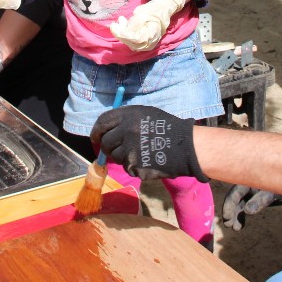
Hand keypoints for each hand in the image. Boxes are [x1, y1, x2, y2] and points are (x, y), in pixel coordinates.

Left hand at [90, 105, 206, 181]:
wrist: (185, 146)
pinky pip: (127, 167)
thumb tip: (106, 130)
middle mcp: (126, 131)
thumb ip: (125, 120)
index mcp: (128, 116)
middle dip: (106, 147)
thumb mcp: (145, 114)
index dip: (96, 131)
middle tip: (113, 148)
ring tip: (138, 152)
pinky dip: (133, 165)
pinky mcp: (135, 166)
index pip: (102, 122)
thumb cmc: (166, 127)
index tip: (96, 137)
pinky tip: (146, 160)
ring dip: (122, 156)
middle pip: (105, 142)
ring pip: (115, 156)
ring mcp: (129, 150)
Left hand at [110, 0, 186, 50]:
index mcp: (150, 36)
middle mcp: (149, 44)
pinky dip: (126, 34)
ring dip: (123, 32)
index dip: (121, 33)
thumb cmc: (152, 11)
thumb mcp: (140, 15)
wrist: (162, 10)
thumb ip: (131, 25)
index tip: (113, 26)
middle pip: (130, 42)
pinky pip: (132, 41)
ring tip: (121, 20)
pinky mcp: (144, 43)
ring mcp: (147, 45)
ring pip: (130, 42)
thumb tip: (120, 31)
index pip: (132, 39)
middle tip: (114, 24)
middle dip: (120, 33)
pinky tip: (125, 24)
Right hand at [221, 185, 281, 230]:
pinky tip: (240, 226)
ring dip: (234, 216)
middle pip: (233, 199)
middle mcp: (246, 186)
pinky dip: (240, 216)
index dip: (229, 205)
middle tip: (228, 225)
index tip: (227, 217)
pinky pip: (242, 207)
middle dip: (230, 212)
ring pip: (237, 204)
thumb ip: (260, 201)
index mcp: (248, 181)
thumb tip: (247, 211)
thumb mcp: (272, 194)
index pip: (234, 193)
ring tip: (235, 228)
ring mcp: (249, 192)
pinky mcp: (252, 199)